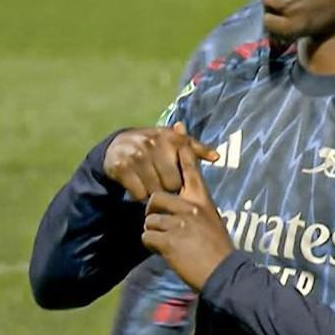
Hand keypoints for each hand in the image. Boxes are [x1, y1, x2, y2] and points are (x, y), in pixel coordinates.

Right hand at [104, 122, 218, 200]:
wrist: (118, 146)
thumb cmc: (155, 146)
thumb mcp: (175, 142)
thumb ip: (196, 149)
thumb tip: (217, 157)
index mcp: (172, 138)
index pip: (186, 168)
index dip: (184, 180)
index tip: (180, 182)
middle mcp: (154, 143)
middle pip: (171, 184)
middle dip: (169, 189)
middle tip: (164, 187)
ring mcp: (137, 155)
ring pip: (155, 191)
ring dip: (154, 194)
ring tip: (152, 187)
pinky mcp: (122, 167)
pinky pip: (138, 194)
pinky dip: (139, 195)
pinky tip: (139, 188)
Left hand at [141, 149, 233, 290]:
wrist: (223, 273)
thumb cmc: (217, 248)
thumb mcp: (211, 219)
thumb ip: (196, 205)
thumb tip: (184, 197)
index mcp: (202, 199)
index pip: (190, 168)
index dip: (182, 149)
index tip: (178, 129)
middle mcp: (191, 206)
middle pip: (156, 197)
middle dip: (153, 212)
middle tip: (163, 227)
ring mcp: (179, 223)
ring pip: (149, 220)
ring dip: (153, 232)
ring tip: (168, 243)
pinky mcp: (169, 240)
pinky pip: (147, 236)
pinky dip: (152, 246)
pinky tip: (164, 251)